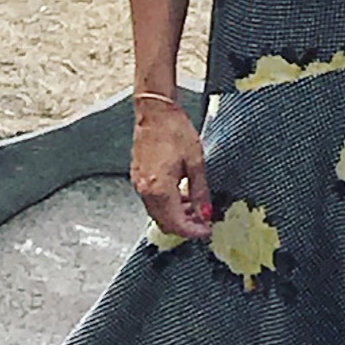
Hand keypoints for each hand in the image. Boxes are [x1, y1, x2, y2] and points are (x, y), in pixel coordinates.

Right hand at [132, 99, 212, 238]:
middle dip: (185, 227)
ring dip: (176, 216)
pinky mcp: (137, 178)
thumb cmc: (176, 132)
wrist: (155, 113)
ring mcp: (138, 185)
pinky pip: (152, 201)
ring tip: (197, 208)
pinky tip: (182, 196)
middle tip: (204, 222)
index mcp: (159, 189)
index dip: (193, 231)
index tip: (207, 231)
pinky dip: (167, 205)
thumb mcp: (196, 163)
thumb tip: (206, 214)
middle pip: (164, 222)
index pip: (176, 223)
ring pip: (157, 213)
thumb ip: (200, 192)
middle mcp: (145, 191)